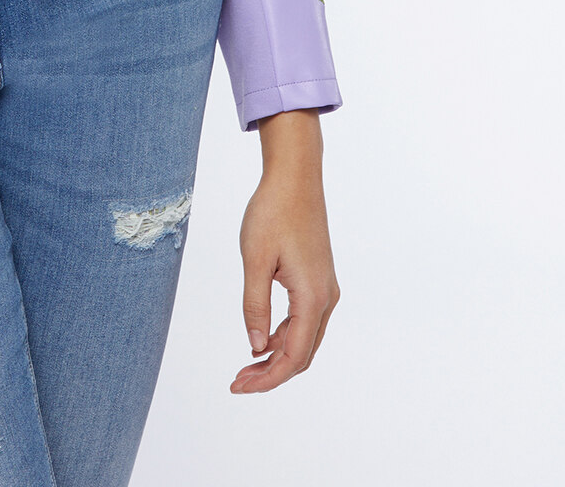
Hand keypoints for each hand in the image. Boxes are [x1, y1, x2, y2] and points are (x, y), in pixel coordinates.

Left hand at [232, 109, 338, 392]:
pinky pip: (304, 321)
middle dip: (271, 373)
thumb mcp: (255, 259)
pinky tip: (261, 338)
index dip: (267, 378)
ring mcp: (325, 289)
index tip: (238, 386)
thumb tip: (255, 347)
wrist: (295, 177)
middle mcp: (325, 298)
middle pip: (302, 354)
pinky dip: (283, 336)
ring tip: (246, 365)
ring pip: (305, 339)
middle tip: (238, 381)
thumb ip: (254, 305)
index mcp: (312, 297)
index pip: (293, 356)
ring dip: (277, 356)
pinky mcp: (319, 280)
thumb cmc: (273, 212)